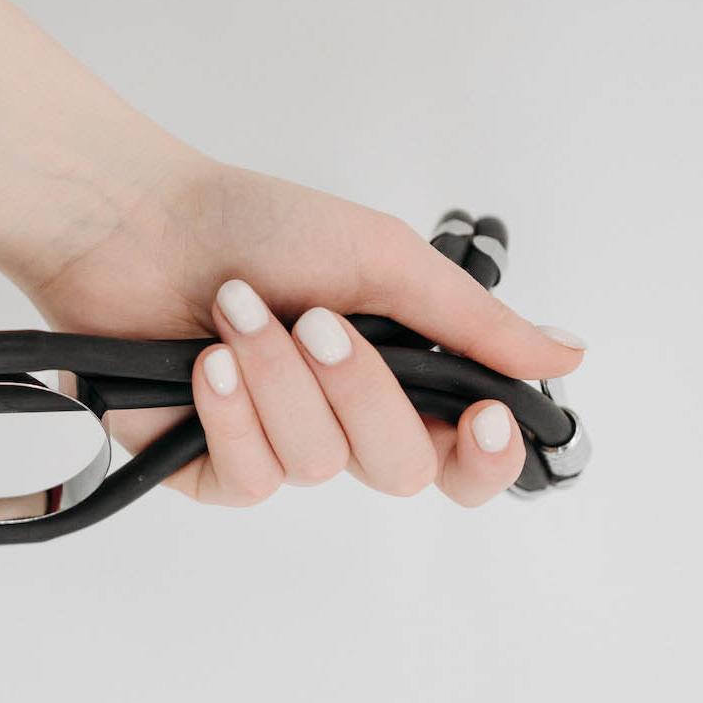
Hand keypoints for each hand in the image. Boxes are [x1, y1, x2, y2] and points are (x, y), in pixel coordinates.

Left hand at [18, 163, 585, 505]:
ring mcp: (278, 447)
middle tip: (318, 322)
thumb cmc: (253, 226)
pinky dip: (234, 412)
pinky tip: (208, 362)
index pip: (466, 457)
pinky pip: (253, 479)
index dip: (486, 458)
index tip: (483, 418)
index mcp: (397, 375)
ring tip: (237, 311)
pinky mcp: (211, 468)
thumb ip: (472, 321)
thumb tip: (566, 356)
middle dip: (362, 391)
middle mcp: (343, 420)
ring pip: (321, 464)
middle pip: (401, 467)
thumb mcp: (381, 258)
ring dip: (281, 379)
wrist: (136, 223)